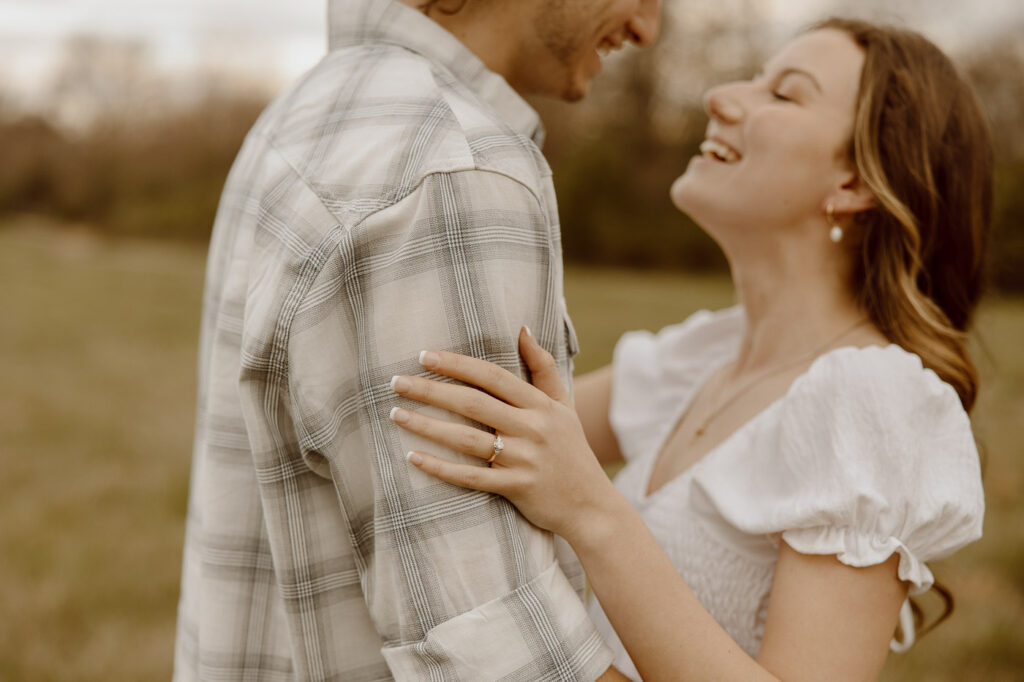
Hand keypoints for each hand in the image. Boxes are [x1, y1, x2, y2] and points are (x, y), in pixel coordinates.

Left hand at [389, 327, 619, 541]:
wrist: (591, 505)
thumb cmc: (571, 450)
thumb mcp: (564, 405)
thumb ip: (543, 368)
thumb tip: (521, 329)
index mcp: (541, 405)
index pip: (492, 377)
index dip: (457, 365)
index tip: (424, 356)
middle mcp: (533, 429)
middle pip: (473, 404)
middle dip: (431, 390)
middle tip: (396, 382)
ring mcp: (524, 460)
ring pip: (467, 439)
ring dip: (427, 425)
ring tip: (396, 414)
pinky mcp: (516, 489)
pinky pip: (471, 477)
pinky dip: (440, 467)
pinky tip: (413, 457)